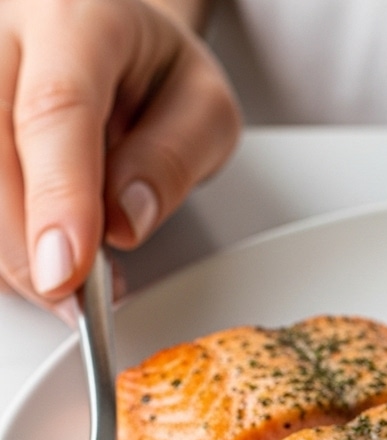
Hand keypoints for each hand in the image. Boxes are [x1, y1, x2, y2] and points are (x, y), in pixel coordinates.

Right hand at [0, 0, 240, 318]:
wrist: (112, 35)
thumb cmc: (156, 72)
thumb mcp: (204, 108)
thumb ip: (172, 160)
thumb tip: (125, 223)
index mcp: (76, 17)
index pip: (55, 111)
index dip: (58, 198)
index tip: (68, 268)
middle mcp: (4, 31)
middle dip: (27, 243)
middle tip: (77, 301)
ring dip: (14, 248)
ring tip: (73, 282)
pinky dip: (4, 241)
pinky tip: (42, 259)